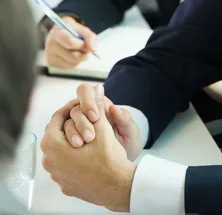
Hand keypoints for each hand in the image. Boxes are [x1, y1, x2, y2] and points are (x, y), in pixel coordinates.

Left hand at [41, 86, 134, 211]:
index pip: (57, 117)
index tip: (83, 104)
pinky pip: (67, 165)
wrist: (117, 187)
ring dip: (74, 141)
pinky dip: (75, 157)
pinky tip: (91, 154)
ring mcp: (56, 175)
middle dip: (72, 124)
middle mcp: (49, 161)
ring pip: (62, 150)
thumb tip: (97, 89)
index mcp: (52, 145)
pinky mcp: (65, 185)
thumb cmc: (108, 158)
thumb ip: (96, 106)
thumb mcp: (102, 126)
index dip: (72, 107)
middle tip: (88, 119)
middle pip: (58, 134)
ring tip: (91, 135)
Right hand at [45, 16, 97, 67]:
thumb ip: (89, 37)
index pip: (70, 42)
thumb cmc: (70, 30)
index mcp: (57, 33)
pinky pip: (69, 67)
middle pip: (72, 56)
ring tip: (79, 50)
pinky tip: (72, 54)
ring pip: (72, 63)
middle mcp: (50, 45)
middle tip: (87, 49)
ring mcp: (50, 56)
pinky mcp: (52, 64)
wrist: (59, 32)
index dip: (82, 45)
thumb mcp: (80, 28)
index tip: (88, 45)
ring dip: (81, 58)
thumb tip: (94, 49)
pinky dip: (75, 62)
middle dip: (84, 54)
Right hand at [64, 83, 142, 160]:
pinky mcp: (69, 143)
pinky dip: (66, 146)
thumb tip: (113, 108)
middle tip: (90, 137)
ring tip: (81, 146)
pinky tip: (74, 154)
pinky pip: (61, 140)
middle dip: (80, 122)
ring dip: (72, 134)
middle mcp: (85, 114)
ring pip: (66, 124)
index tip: (95, 116)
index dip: (87, 100)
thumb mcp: (131, 133)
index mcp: (99, 105)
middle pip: (74, 109)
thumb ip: (124, 119)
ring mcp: (75, 128)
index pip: (85, 91)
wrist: (122, 167)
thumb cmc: (128, 144)